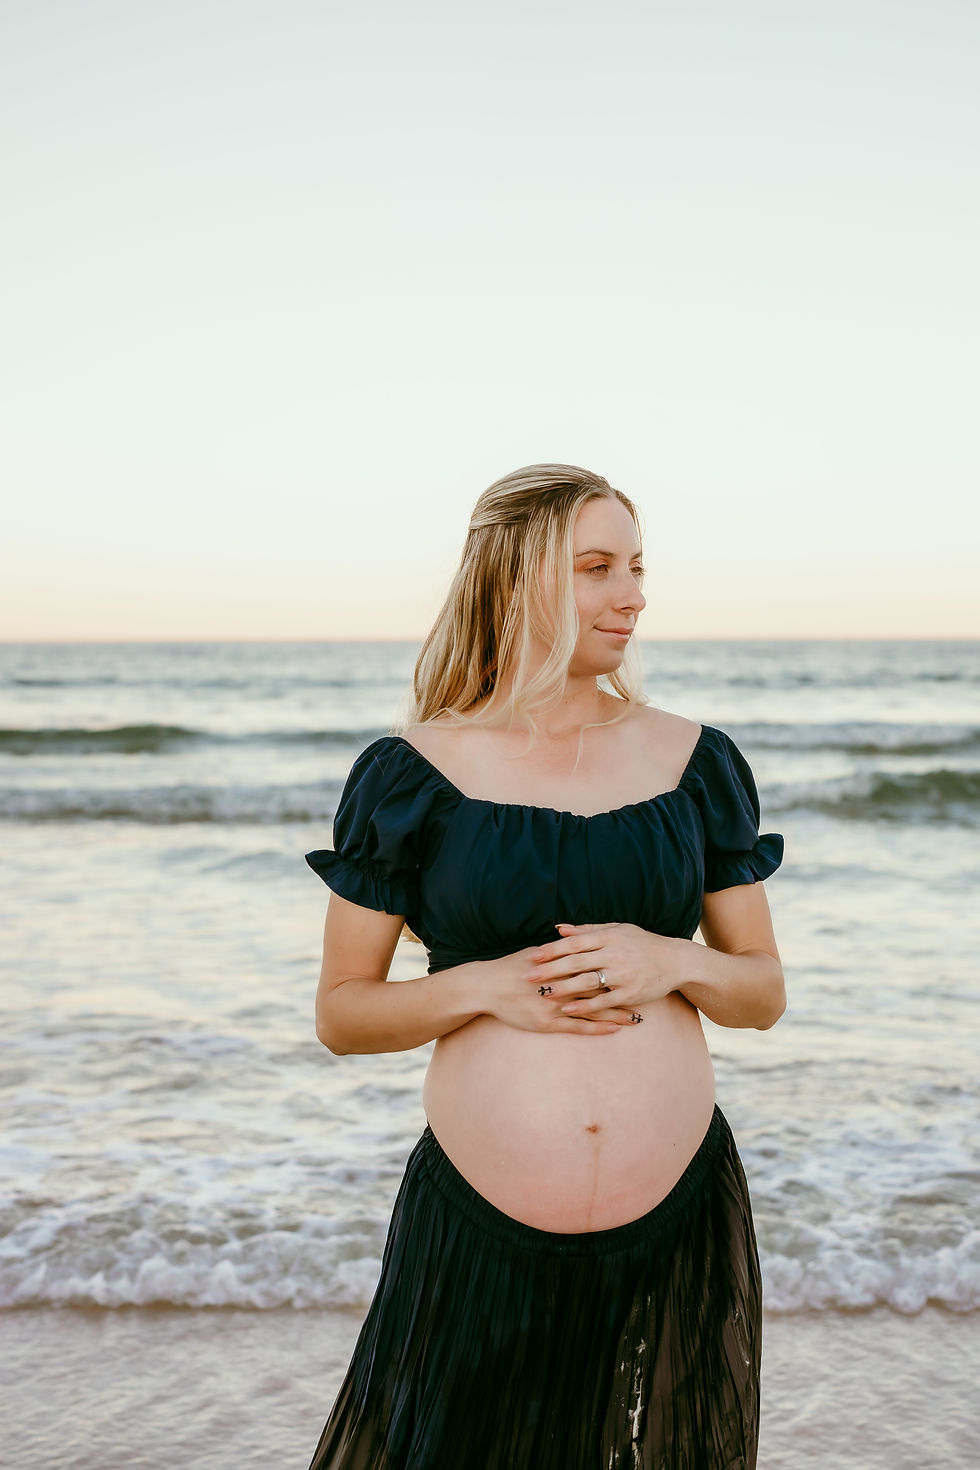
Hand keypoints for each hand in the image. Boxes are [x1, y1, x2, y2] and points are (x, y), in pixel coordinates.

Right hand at [481, 943, 639, 1034]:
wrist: (486, 986)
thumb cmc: (511, 967)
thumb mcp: (536, 953)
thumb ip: (558, 949)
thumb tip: (576, 940)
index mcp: (560, 964)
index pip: (595, 965)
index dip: (617, 968)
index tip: (637, 969)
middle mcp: (561, 983)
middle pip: (601, 987)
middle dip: (624, 991)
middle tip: (648, 994)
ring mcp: (555, 1004)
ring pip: (593, 1009)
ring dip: (616, 1014)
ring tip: (638, 1018)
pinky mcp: (547, 1022)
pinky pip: (578, 1027)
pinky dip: (597, 1027)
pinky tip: (613, 1030)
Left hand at [529, 922, 689, 1021]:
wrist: (675, 960)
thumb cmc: (642, 943)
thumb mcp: (616, 930)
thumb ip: (586, 930)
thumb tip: (558, 928)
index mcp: (609, 937)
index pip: (575, 943)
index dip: (553, 950)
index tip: (533, 955)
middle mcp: (615, 954)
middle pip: (576, 962)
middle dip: (550, 969)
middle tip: (529, 976)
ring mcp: (623, 975)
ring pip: (587, 982)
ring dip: (562, 988)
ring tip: (543, 993)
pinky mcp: (630, 993)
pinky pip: (603, 1001)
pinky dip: (584, 1005)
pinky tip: (567, 1008)